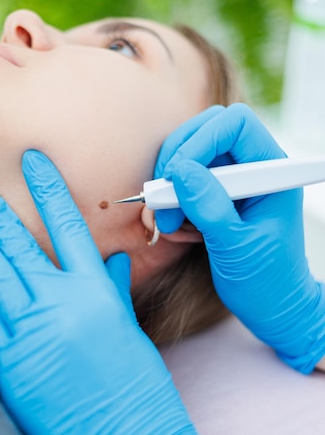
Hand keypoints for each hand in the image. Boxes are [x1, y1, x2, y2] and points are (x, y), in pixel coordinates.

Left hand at [0, 150, 242, 434]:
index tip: (33, 160)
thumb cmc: (141, 394)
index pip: (69, 226)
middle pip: (18, 246)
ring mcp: (33, 335)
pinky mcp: (11, 367)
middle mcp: (63, 305)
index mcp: (98, 294)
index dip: (49, 188)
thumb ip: (115, 292)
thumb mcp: (131, 334)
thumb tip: (113, 260)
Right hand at [155, 103, 324, 372]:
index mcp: (272, 172)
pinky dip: (171, 200)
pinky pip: (184, 182)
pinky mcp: (215, 198)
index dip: (200, 141)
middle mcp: (253, 169)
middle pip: (207, 130)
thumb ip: (210, 208)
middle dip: (177, 158)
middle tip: (161, 197)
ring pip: (190, 156)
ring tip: (164, 221)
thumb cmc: (268, 282)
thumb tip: (179, 171)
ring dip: (169, 184)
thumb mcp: (237, 248)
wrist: (272, 308)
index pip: (235, 126)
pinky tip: (173, 225)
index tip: (175, 175)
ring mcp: (233, 183)